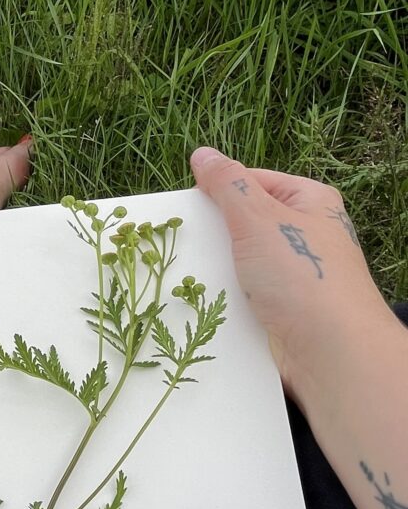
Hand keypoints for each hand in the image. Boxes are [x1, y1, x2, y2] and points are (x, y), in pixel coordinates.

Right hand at [189, 147, 389, 403]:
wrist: (331, 354)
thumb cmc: (303, 278)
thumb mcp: (259, 218)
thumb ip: (228, 184)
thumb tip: (202, 154)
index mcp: (310, 202)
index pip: (254, 181)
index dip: (219, 188)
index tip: (186, 203)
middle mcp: (306, 236)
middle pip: (245, 222)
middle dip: (214, 232)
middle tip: (176, 238)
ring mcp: (294, 276)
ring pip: (241, 262)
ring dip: (215, 268)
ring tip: (178, 271)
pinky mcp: (282, 311)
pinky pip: (244, 295)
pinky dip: (224, 297)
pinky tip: (198, 300)